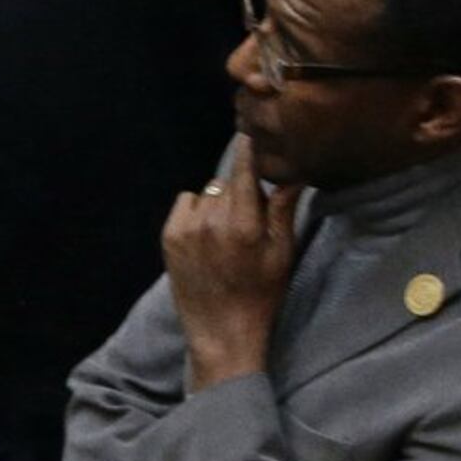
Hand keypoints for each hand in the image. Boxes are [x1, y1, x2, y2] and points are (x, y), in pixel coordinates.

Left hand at [164, 136, 299, 390]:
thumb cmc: (262, 293)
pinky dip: (198, 210)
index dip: (248, 148)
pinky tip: (209, 235)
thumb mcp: (282, 252)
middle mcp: (211, 220)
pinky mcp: (169, 235)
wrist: (221, 330)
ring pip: (208, 193)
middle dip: (242, 189)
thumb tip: (291, 173)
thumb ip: (284, 210)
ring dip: (219, 201)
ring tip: (229, 232)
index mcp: (244, 223)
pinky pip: (186, 203)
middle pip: (228, 182)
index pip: (244, 169)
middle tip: (251, 215)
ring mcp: (186, 227)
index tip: (251, 130)